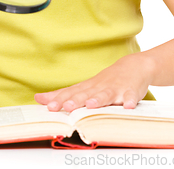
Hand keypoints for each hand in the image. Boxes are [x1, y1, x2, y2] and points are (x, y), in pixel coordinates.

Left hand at [34, 53, 153, 111]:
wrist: (134, 66)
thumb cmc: (106, 80)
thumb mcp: (85, 86)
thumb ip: (63, 94)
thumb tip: (39, 98)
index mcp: (87, 87)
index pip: (71, 92)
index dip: (60, 99)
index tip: (48, 105)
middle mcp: (99, 87)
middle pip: (86, 94)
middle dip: (76, 100)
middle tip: (66, 107)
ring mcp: (115, 89)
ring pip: (105, 94)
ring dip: (98, 100)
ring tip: (91, 105)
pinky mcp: (130, 91)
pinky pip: (130, 96)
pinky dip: (129, 100)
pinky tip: (127, 106)